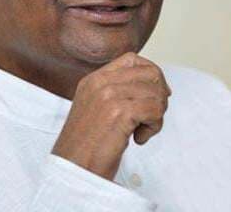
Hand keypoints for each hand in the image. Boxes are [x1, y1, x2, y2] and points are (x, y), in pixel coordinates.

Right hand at [51, 52, 171, 181]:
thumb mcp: (96, 108)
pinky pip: (154, 110)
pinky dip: (154, 127)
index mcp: (94, 79)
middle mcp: (100, 83)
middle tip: (152, 116)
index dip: (151, 73)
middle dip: (159, 95)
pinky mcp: (119, 113)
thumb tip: (154, 86)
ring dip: (157, 114)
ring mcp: (109, 95)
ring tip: (142, 130)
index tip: (158, 93)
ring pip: (155, 92)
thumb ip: (117, 92)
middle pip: (149, 73)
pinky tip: (139, 138)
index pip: (132, 59)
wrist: (71, 171)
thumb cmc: (86, 146)